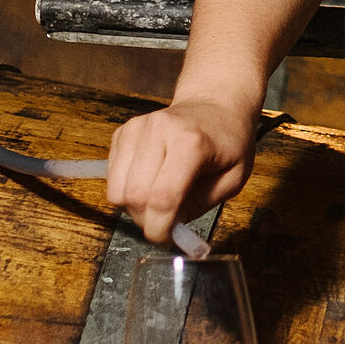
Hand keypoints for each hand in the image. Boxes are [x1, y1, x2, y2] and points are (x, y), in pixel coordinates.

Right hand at [105, 97, 255, 244]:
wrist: (214, 104)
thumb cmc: (228, 141)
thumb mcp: (233, 178)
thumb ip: (201, 204)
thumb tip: (170, 227)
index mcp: (191, 142)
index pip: (163, 197)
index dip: (159, 228)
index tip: (165, 239)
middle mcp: (159, 131)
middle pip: (134, 196)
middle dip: (146, 220)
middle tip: (164, 222)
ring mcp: (137, 128)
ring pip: (116, 190)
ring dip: (133, 207)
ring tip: (157, 201)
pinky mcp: (123, 132)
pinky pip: (111, 177)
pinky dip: (126, 189)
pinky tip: (149, 182)